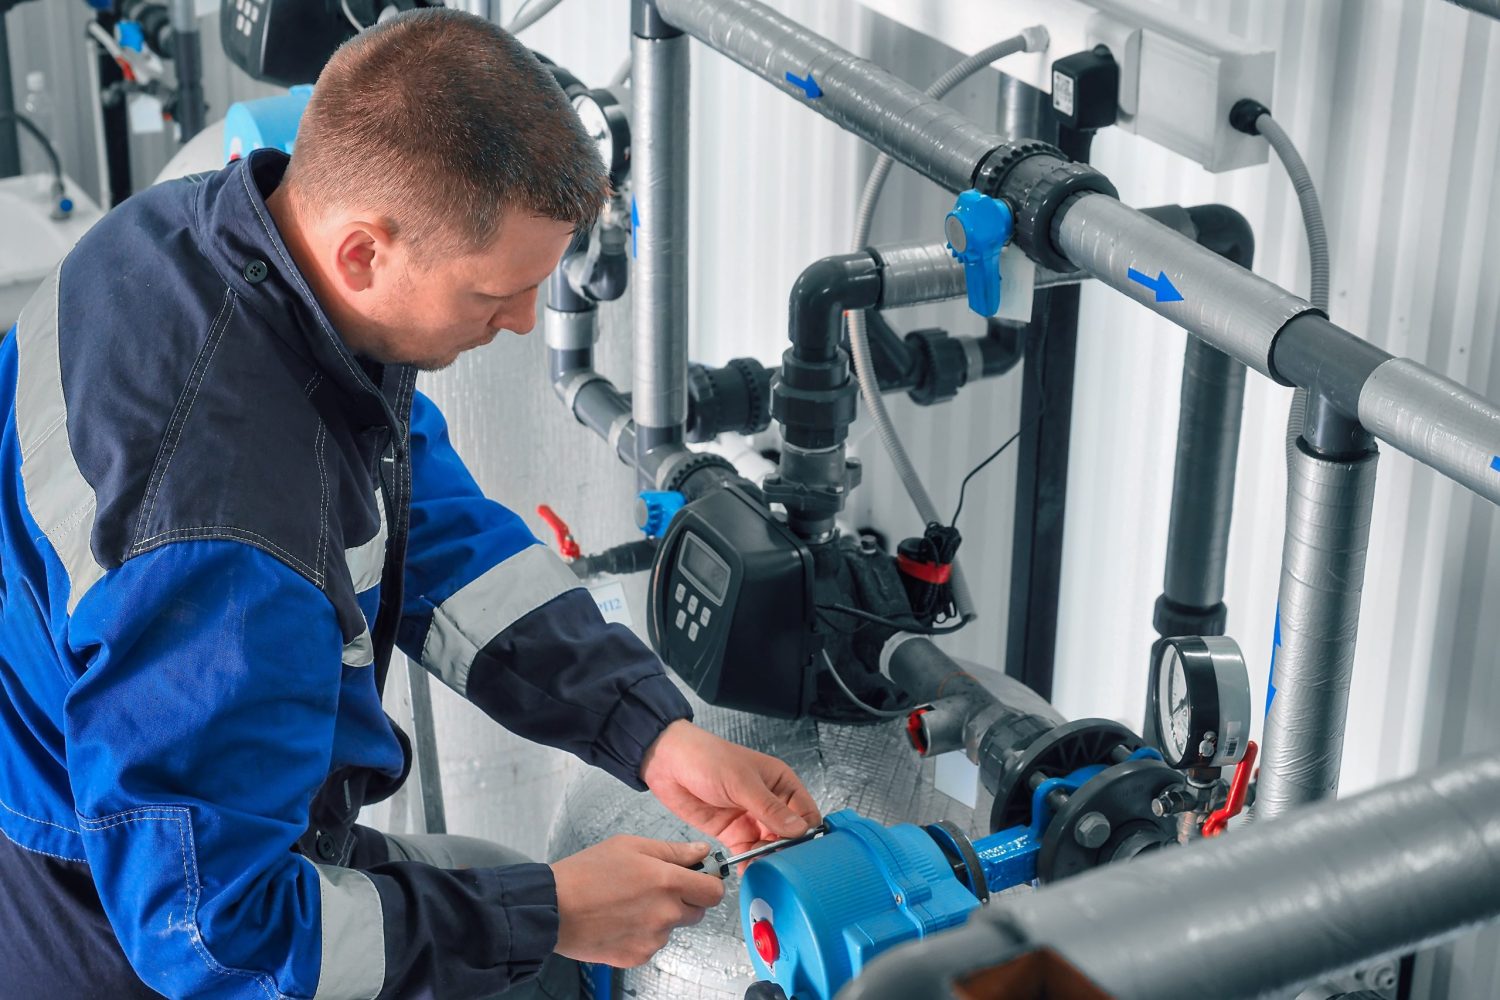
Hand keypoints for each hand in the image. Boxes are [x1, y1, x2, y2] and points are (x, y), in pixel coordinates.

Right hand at [551, 836, 725, 967]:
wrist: (552, 908)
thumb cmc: (585, 874)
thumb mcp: (630, 845)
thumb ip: (672, 850)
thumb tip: (700, 851)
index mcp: (667, 882)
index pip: (714, 891)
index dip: (709, 882)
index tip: (700, 877)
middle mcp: (665, 913)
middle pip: (697, 911)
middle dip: (684, 899)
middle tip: (655, 887)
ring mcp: (652, 939)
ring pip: (672, 927)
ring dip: (661, 917)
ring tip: (629, 902)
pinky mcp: (637, 956)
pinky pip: (652, 943)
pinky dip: (642, 933)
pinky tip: (620, 919)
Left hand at [640, 721, 821, 858]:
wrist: (668, 763)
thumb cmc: (706, 758)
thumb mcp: (741, 782)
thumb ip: (769, 808)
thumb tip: (799, 829)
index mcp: (780, 782)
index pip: (806, 812)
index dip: (806, 832)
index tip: (801, 850)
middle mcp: (769, 802)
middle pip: (790, 834)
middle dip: (787, 850)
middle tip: (781, 864)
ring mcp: (751, 818)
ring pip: (770, 846)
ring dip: (769, 859)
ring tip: (764, 868)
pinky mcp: (733, 832)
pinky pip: (748, 852)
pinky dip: (750, 863)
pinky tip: (750, 871)